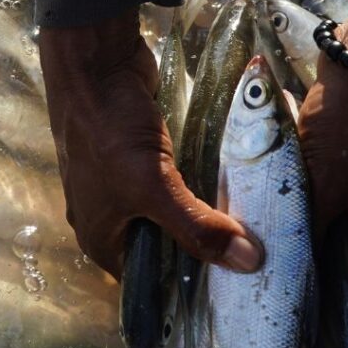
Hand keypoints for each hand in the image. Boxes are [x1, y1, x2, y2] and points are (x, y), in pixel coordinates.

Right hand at [39, 8, 262, 278]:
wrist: (95, 60)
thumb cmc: (108, 128)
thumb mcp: (151, 184)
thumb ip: (196, 225)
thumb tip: (248, 262)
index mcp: (101, 238)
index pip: (151, 282)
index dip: (190, 287)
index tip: (238, 286)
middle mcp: (111, 215)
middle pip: (165, 244)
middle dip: (203, 245)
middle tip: (252, 252)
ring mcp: (125, 180)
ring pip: (173, 209)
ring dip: (204, 210)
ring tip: (249, 220)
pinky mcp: (143, 151)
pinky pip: (176, 178)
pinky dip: (200, 179)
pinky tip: (232, 181)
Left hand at [297, 0, 347, 283]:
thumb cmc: (347, 124)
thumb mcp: (322, 183)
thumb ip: (309, 225)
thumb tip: (293, 261)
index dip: (326, 285)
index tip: (291, 283)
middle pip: (347, 242)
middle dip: (312, 241)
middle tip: (271, 244)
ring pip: (338, 207)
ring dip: (309, 205)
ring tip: (271, 208)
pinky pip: (336, 177)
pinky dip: (313, 177)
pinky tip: (284, 170)